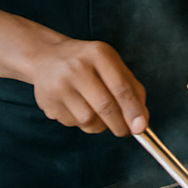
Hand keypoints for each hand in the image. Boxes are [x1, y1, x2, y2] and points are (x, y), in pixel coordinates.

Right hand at [26, 37, 148, 135]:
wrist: (45, 57)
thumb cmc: (86, 62)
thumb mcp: (111, 64)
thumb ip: (130, 87)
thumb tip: (142, 119)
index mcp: (99, 55)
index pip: (121, 87)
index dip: (133, 110)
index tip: (141, 127)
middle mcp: (77, 69)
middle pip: (105, 107)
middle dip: (120, 125)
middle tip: (127, 132)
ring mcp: (60, 87)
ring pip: (89, 120)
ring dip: (102, 126)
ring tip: (102, 116)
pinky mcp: (48, 104)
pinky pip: (74, 124)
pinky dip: (84, 124)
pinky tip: (81, 109)